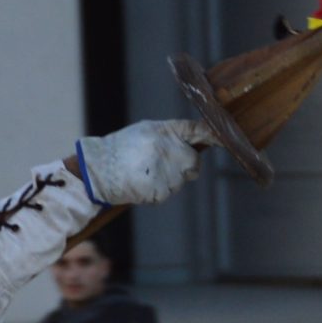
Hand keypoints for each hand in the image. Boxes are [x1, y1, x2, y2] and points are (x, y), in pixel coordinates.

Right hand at [74, 120, 205, 206]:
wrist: (98, 171)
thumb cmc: (122, 148)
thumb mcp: (146, 131)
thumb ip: (173, 134)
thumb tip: (200, 139)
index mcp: (165, 131)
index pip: (198, 130)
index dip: (213, 135)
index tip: (223, 139)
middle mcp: (170, 151)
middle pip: (194, 162)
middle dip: (184, 164)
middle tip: (159, 163)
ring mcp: (167, 173)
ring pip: (181, 179)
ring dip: (169, 178)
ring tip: (145, 171)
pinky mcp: (162, 192)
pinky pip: (168, 191)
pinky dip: (158, 189)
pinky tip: (142, 181)